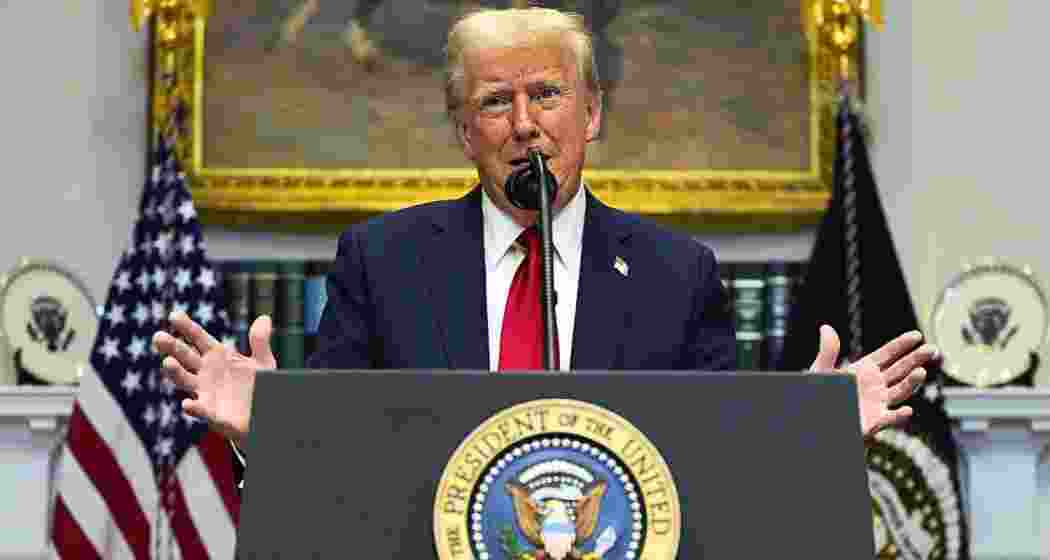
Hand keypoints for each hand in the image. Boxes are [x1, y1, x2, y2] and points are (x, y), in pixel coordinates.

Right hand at [152, 312, 275, 446]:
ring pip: (185, 381)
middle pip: (185, 357)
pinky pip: (201, 410)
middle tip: (158, 337)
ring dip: (175, 373)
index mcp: (217, 356)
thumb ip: (260, 342)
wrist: (265, 415)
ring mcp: (206, 393)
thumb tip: (264, 318)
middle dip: (172, 347)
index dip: (187, 327)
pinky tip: (187, 405)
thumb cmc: (260, 386)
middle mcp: (206, 373)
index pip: (198, 338)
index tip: (174, 315)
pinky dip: (194, 408)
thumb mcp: (263, 362)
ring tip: (167, 363)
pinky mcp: (212, 414)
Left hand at [809, 325, 932, 440]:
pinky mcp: (874, 422)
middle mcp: (875, 384)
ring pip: (900, 391)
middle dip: (916, 359)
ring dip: (912, 383)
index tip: (917, 335)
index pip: (888, 354)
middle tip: (931, 349)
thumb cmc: (815, 393)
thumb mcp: (820, 371)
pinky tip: (907, 411)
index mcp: (864, 369)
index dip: (902, 345)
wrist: (814, 419)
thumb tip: (825, 328)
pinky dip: (899, 416)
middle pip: (901, 369)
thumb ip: (827, 352)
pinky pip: (890, 419)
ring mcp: (877, 402)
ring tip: (921, 373)